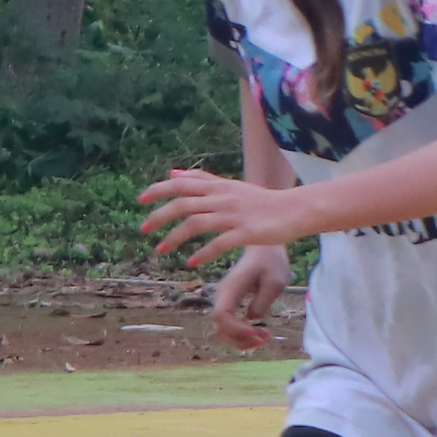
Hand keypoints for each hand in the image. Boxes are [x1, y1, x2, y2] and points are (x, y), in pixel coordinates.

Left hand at [140, 165, 310, 268]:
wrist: (295, 210)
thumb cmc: (262, 201)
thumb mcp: (230, 185)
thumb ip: (202, 180)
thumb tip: (173, 174)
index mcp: (218, 186)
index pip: (181, 184)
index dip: (158, 190)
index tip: (141, 200)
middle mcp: (223, 198)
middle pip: (183, 204)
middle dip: (159, 215)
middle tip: (143, 229)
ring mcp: (234, 215)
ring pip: (196, 224)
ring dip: (174, 237)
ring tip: (160, 249)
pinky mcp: (245, 233)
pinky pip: (219, 243)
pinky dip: (202, 253)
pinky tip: (192, 262)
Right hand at [210, 242, 291, 348]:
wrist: (264, 249)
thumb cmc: (271, 262)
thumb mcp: (274, 281)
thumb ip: (263, 301)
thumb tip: (252, 318)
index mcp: (230, 289)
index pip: (222, 316)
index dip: (237, 330)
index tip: (258, 333)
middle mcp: (222, 297)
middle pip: (219, 328)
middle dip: (240, 339)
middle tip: (264, 338)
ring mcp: (225, 301)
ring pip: (223, 330)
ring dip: (241, 340)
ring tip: (264, 338)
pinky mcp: (231, 305)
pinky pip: (230, 325)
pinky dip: (242, 335)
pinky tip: (259, 334)